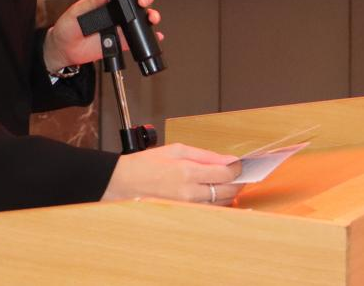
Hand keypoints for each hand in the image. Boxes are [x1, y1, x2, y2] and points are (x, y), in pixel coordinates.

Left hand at [42, 0, 161, 71]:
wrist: (67, 51)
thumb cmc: (69, 27)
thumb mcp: (77, 11)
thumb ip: (92, 2)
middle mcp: (117, 9)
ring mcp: (122, 24)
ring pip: (142, 16)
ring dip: (151, 15)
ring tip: (150, 17)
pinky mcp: (124, 40)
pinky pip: (141, 37)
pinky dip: (151, 37)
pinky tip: (156, 35)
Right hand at [101, 142, 242, 205]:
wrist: (123, 183)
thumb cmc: (146, 164)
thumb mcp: (175, 150)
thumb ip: (204, 155)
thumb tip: (228, 159)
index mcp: (187, 172)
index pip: (225, 173)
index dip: (237, 168)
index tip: (240, 163)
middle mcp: (189, 192)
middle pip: (227, 190)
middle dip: (238, 181)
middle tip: (241, 173)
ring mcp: (187, 207)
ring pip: (220, 203)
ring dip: (230, 193)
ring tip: (229, 182)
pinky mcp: (184, 214)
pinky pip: (209, 210)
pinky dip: (217, 202)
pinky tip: (217, 193)